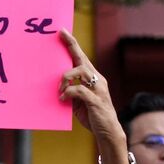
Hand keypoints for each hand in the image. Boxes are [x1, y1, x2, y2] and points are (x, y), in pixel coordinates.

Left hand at [58, 29, 122, 147]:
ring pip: (81, 71)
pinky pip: (79, 90)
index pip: (82, 57)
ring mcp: (98, 89)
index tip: (62, 32)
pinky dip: (68, 93)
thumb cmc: (92, 115)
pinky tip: (61, 99)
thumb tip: (56, 85)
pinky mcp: (96, 100)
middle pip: (83, 59)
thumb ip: (70, 91)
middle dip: (71, 46)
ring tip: (59, 89)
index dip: (72, 44)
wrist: (107, 132)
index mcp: (93, 78)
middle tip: (60, 35)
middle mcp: (98, 80)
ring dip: (66, 78)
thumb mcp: (78, 101)